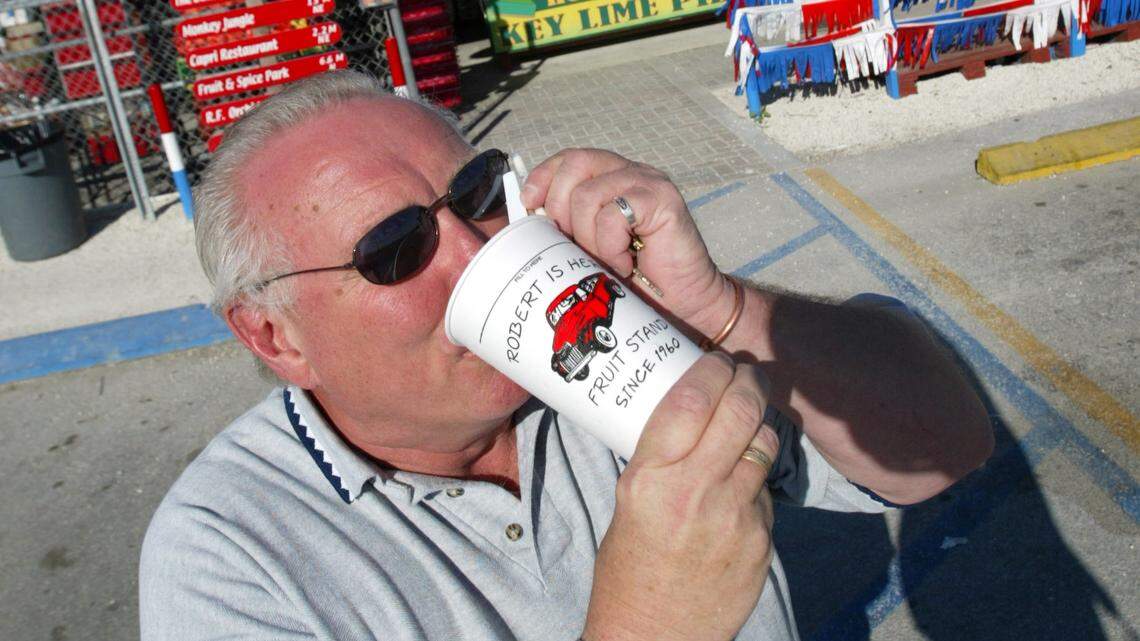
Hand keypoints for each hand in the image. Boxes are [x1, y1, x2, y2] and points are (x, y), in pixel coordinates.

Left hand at [522, 149, 729, 334]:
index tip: (529, 205)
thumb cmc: (636, 277)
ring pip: (588, 195)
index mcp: (610, 177)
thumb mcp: (589, 247)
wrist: (683, 301)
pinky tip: (625, 263)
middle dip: (561, 210)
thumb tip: (526, 216)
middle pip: (575, 165)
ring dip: (589, 238)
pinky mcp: (663, 200)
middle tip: (578, 245)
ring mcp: (648, 182)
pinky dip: (611, 246)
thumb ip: (566, 226)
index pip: (569, 158)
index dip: (544, 177)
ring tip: (608, 260)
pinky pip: (613, 215)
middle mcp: (629, 172)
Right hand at [582, 353, 779, 640]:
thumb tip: (693, 413)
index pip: (691, 401)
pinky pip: (767, 490)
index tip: (716, 360)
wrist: (656, 636)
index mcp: (652, 478)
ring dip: (758, 424)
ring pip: (764, 445)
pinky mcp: (763, 540)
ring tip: (748, 419)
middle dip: (748, 382)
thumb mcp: (629, 500)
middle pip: (740, 411)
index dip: (710, 370)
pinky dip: (757, 477)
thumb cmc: (630, 568)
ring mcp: (736, 516)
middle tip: (745, 373)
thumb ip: (662, 458)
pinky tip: (741, 482)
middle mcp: (696, 491)